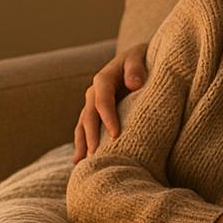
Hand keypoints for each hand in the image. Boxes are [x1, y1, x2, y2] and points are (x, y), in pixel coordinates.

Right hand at [72, 43, 147, 162]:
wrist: (137, 59)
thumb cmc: (142, 58)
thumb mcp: (139, 56)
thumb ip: (136, 67)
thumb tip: (134, 83)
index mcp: (104, 78)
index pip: (103, 100)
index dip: (107, 117)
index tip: (116, 135)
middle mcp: (93, 92)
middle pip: (89, 117)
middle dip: (91, 137)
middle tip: (96, 158)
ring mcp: (92, 104)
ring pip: (83, 126)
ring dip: (83, 145)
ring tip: (83, 165)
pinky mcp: (95, 114)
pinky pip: (85, 130)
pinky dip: (82, 145)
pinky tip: (80, 163)